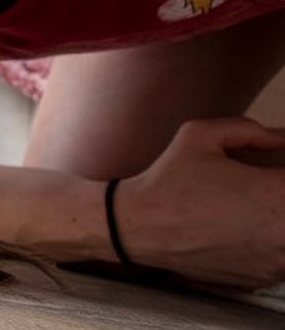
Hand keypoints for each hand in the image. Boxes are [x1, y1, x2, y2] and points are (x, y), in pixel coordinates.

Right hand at [115, 117, 284, 286]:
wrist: (138, 227)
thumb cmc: (168, 181)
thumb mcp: (200, 134)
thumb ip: (250, 130)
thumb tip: (280, 140)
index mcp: (278, 194)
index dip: (283, 174)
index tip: (272, 173)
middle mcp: (284, 233)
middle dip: (281, 197)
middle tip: (263, 189)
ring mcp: (276, 261)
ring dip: (279, 222)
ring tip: (253, 210)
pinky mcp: (263, 278)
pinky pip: (282, 259)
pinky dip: (271, 244)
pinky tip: (244, 230)